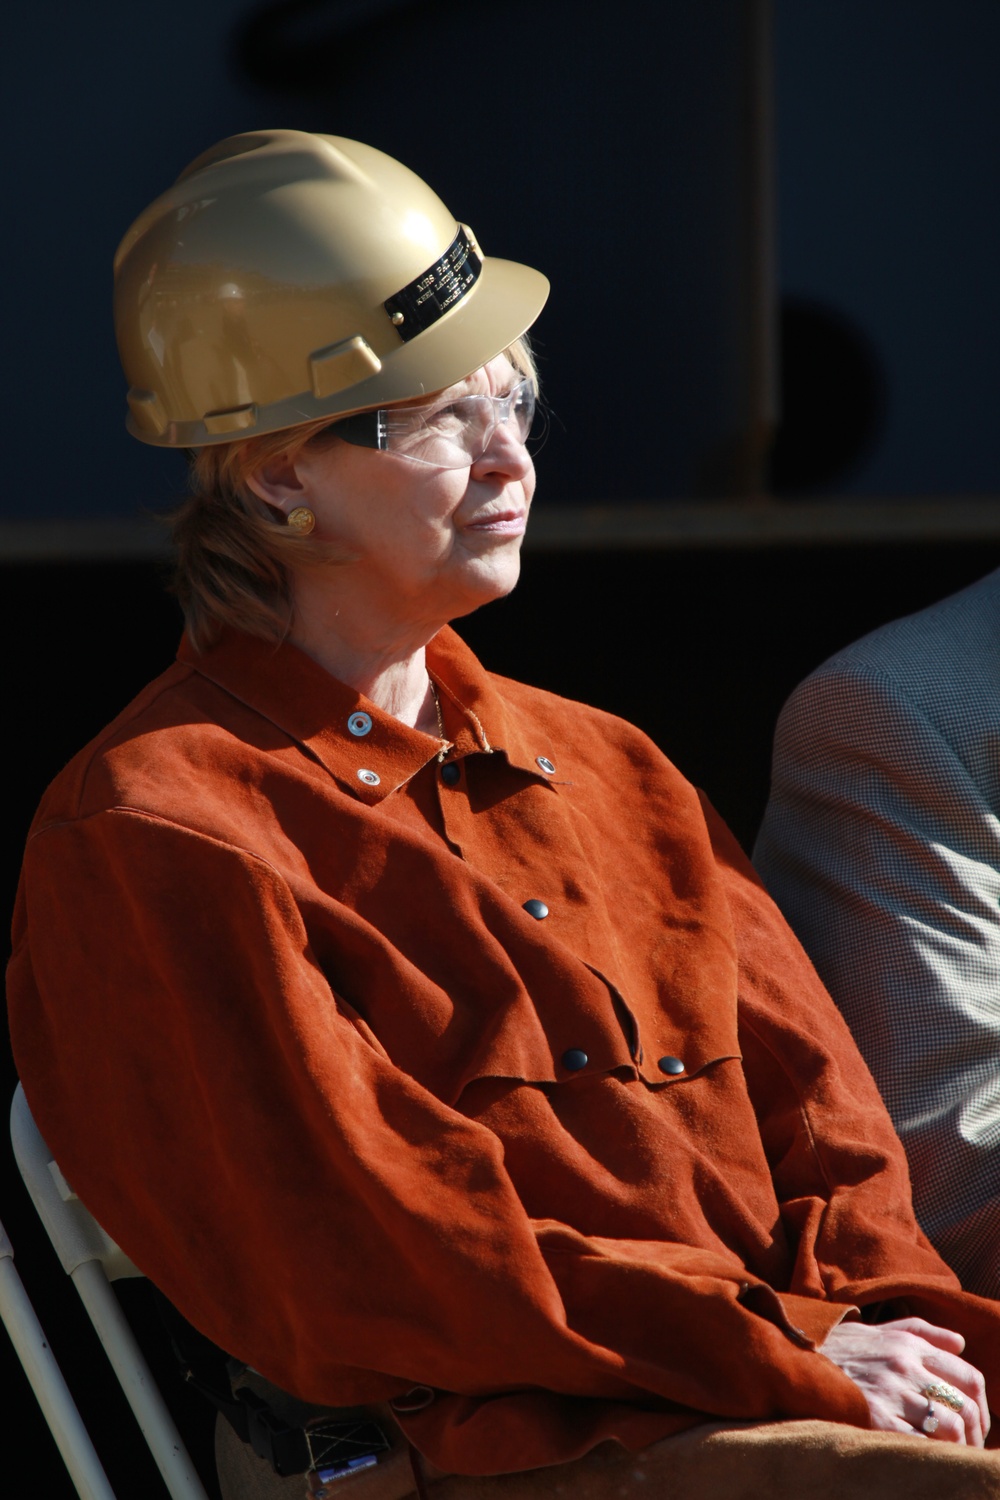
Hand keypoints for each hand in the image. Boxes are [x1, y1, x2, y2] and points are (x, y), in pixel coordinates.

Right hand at [820, 1317, 988, 1445]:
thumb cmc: (837, 1348)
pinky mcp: (873, 1417)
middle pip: (964, 1405)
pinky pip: (919, 1443)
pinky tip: (922, 1455)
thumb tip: (960, 1343)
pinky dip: (928, 1453)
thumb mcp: (878, 1329)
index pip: (969, 1377)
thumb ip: (920, 1331)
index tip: (975, 1425)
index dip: (980, 1407)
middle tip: (968, 1447)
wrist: (790, 1357)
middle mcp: (904, 1365)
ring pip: (948, 1427)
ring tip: (948, 1455)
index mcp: (909, 1344)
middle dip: (974, 1433)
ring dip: (956, 1447)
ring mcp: (890, 1391)